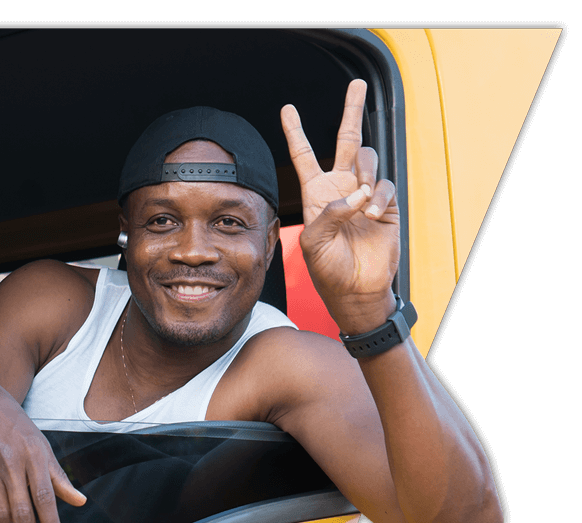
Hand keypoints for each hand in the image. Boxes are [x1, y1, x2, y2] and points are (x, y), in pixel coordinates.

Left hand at [281, 79, 399, 331]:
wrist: (355, 288)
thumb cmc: (328, 269)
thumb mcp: (314, 243)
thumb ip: (328, 214)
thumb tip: (355, 194)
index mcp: (315, 193)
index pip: (304, 155)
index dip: (295, 132)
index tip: (287, 109)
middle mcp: (340, 187)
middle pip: (346, 139)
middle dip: (351, 111)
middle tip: (357, 84)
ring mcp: (364, 193)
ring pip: (368, 158)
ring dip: (365, 173)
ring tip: (362, 198)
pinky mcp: (385, 204)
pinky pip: (384, 185)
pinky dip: (379, 197)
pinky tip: (373, 213)